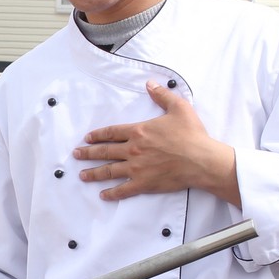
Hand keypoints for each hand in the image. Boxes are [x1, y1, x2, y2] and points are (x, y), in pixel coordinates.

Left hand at [72, 81, 240, 205]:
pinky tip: (103, 195)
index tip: (87, 138)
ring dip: (94, 173)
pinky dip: (112, 193)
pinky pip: (123, 189)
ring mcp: (136, 168)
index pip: (112, 132)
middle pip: (105, 151)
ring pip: (109, 171)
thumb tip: (150, 83)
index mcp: (139, 131)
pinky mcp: (144, 183)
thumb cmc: (192, 134)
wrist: (201, 160)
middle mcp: (133, 150)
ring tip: (82, 175)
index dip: (97, 135)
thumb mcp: (179, 108)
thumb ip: (162, 95)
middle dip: (88, 153)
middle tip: (77, 155)